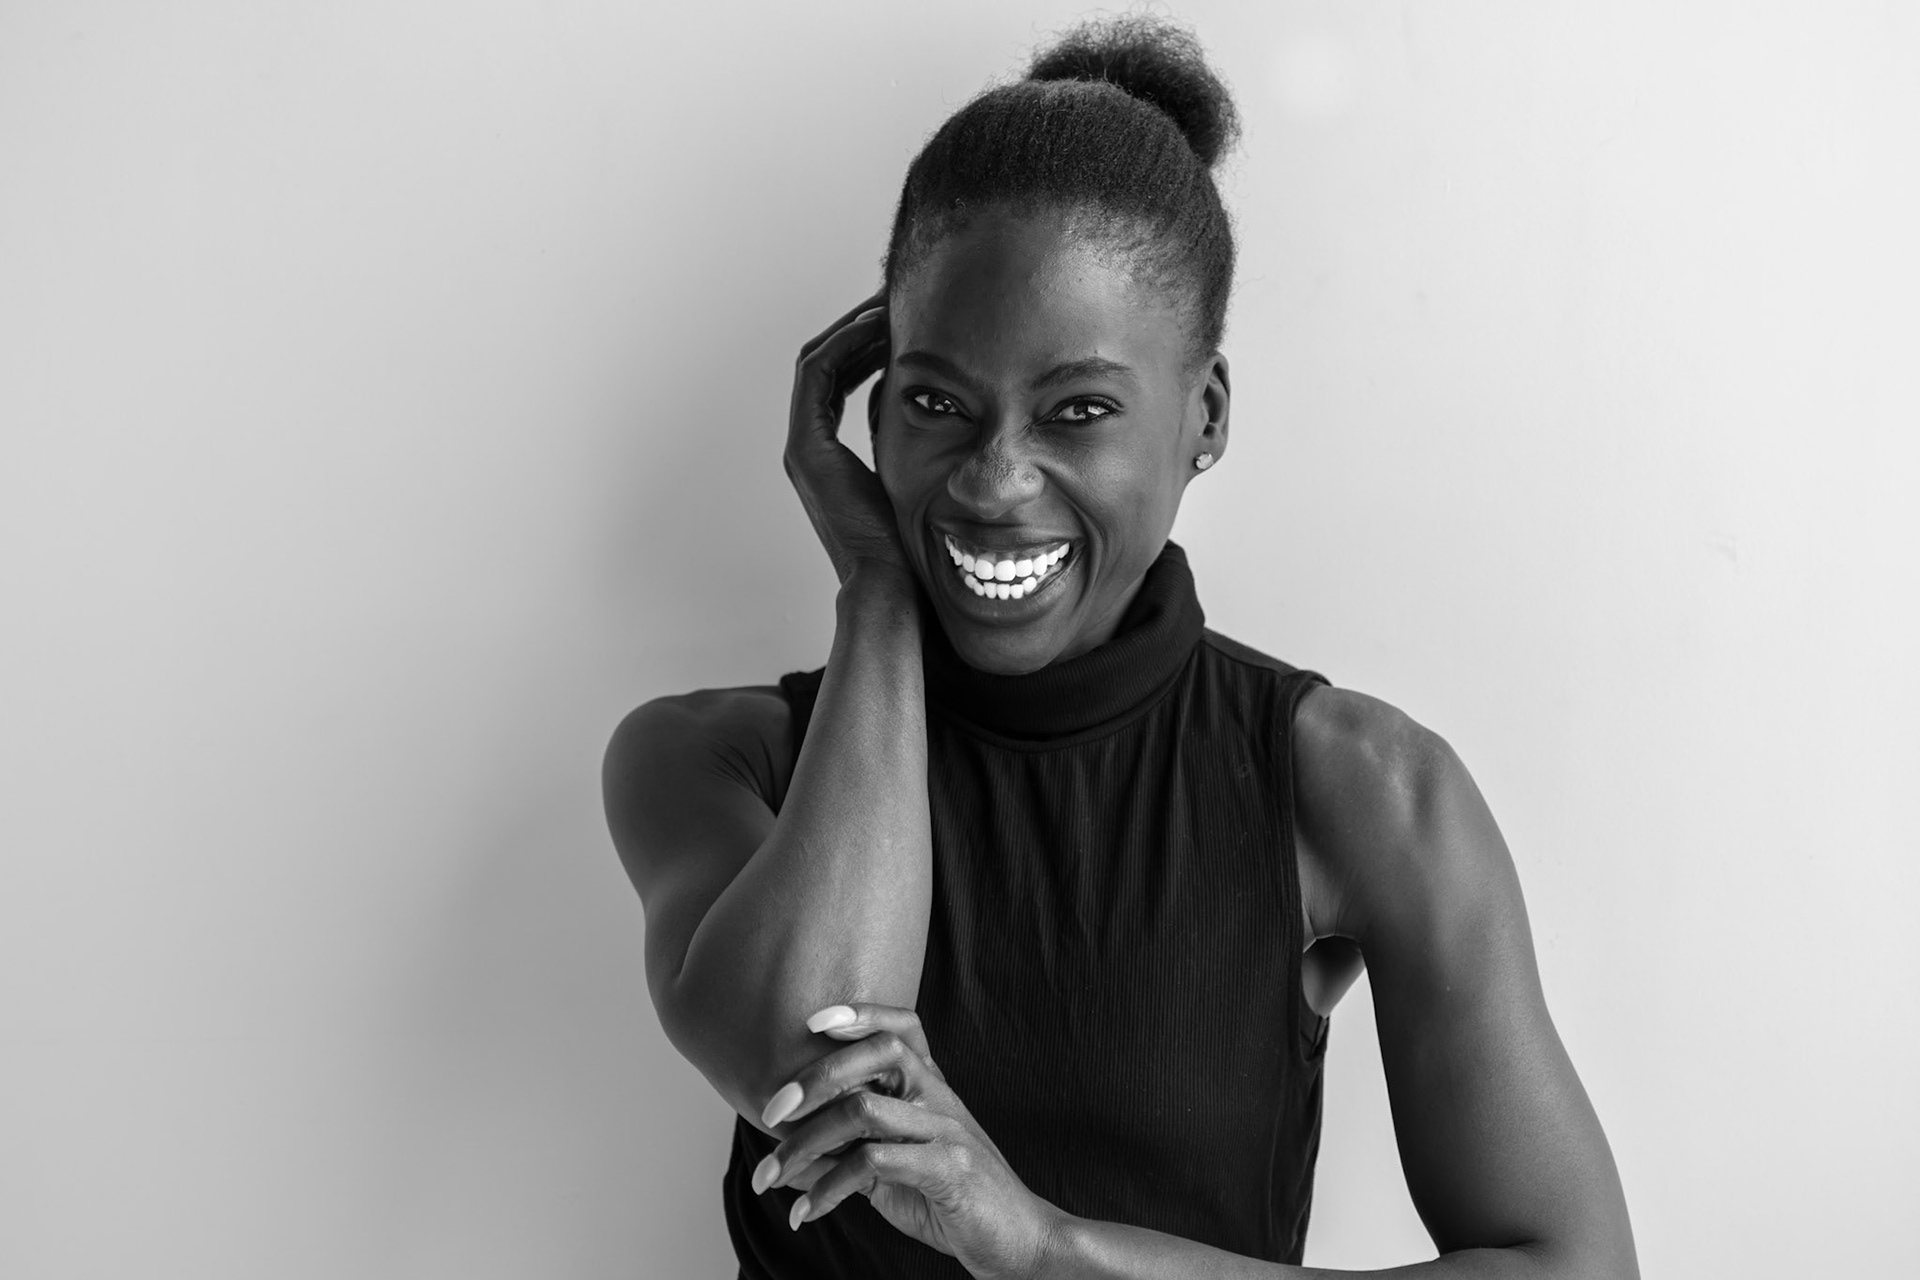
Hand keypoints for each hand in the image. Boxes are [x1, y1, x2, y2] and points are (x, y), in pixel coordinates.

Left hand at [752, 1003, 1061, 1279]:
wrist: (1018, 1241)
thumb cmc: (953, 1201)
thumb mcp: (891, 1177)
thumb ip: (845, 1161)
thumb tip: (788, 1164)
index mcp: (930, 1089)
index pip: (903, 1028)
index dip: (861, 1013)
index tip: (812, 1021)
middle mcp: (939, 1098)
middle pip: (879, 1053)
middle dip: (814, 1077)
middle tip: (769, 1113)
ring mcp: (946, 1130)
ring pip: (862, 1111)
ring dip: (803, 1145)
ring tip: (769, 1176)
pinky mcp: (948, 1168)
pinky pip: (873, 1164)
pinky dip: (827, 1189)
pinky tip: (806, 1213)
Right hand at [785, 293, 910, 587]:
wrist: (892, 587)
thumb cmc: (915, 548)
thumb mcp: (921, 483)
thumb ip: (922, 446)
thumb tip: (960, 411)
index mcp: (829, 456)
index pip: (840, 377)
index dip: (867, 342)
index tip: (903, 318)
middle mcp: (808, 447)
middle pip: (826, 363)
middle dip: (859, 327)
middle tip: (895, 298)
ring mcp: (803, 446)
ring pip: (819, 361)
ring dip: (853, 327)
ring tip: (890, 303)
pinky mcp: (807, 448)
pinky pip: (819, 375)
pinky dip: (845, 344)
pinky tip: (880, 327)